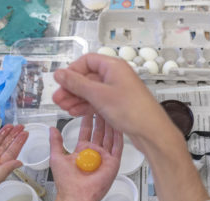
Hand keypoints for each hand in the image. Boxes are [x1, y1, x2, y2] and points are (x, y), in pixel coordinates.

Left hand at [47, 115, 122, 200]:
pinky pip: (118, 147)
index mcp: (83, 150)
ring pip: (110, 136)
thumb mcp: (56, 156)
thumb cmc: (66, 181)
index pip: (87, 131)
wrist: (76, 195)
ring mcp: (105, 157)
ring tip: (110, 110)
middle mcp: (95, 152)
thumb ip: (56, 142)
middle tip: (101, 104)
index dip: (87, 119)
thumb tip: (51, 129)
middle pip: (100, 131)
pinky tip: (119, 124)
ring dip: (110, 124)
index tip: (88, 107)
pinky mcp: (113, 162)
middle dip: (100, 118)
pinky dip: (119, 135)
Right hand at [52, 54, 174, 148]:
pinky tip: (76, 112)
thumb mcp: (99, 95)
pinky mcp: (119, 104)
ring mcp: (118, 91)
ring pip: (92, 91)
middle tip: (58, 99)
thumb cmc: (132, 111)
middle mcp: (116, 76)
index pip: (87, 61)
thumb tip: (60, 74)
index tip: (61, 82)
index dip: (72, 71)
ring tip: (64, 108)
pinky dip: (87, 106)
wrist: (151, 131)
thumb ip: (77, 83)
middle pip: (88, 77)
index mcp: (114, 67)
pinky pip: (99, 101)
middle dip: (72, 88)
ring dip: (77, 99)